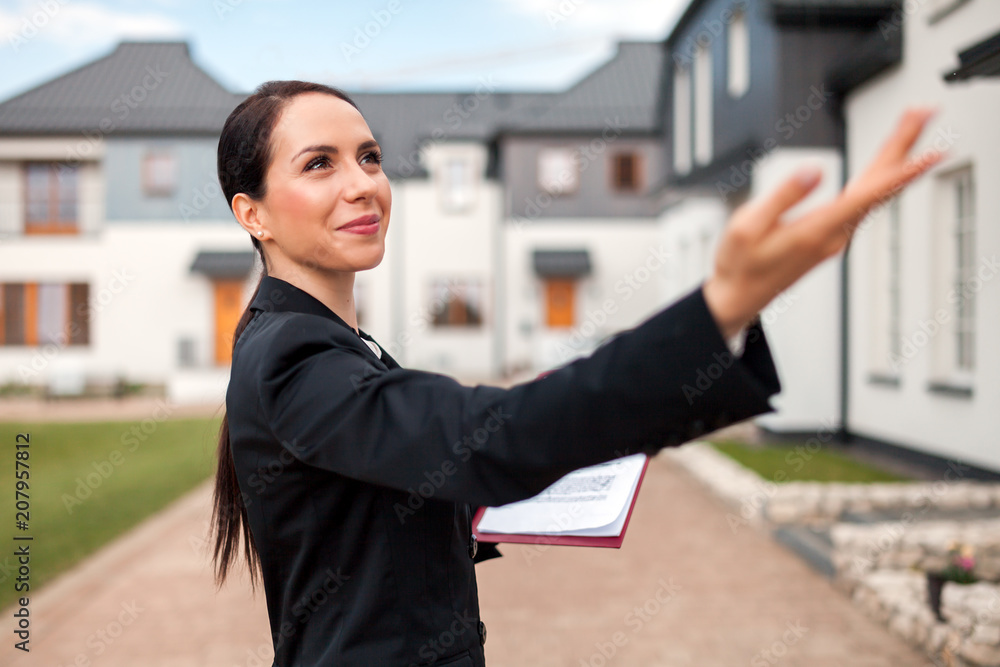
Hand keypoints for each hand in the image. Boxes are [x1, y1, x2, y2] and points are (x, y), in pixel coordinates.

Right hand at [702, 107, 944, 338]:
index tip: (933, 152)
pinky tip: (885, 168)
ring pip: (874, 192)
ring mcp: (836, 237)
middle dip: (904, 147)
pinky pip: (864, 202)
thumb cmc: (740, 264)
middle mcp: (834, 235)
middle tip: (924, 114)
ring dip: (894, 159)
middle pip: (879, 186)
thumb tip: (815, 170)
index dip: (904, 172)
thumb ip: (784, 196)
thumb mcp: (747, 226)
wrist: (739, 296)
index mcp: (816, 230)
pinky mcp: (831, 237)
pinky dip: (880, 178)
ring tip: (909, 129)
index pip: (869, 195)